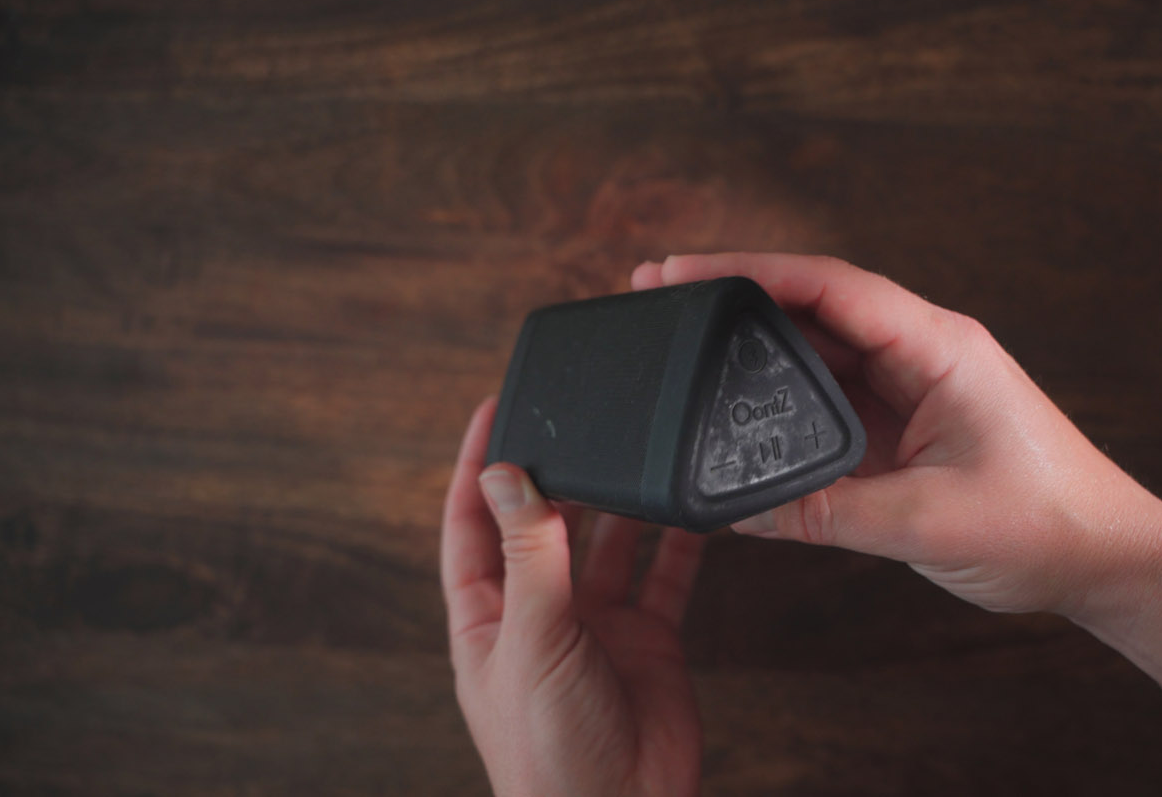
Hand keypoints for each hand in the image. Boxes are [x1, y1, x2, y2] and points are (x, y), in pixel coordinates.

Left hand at [441, 397, 706, 796]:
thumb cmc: (547, 753)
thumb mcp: (532, 642)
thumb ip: (529, 557)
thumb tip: (507, 476)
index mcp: (487, 618)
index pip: (471, 524)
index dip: (478, 466)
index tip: (494, 408)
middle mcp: (539, 614)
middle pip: (541, 526)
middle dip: (554, 475)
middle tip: (574, 416)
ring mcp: (595, 627)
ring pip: (606, 545)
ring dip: (618, 503)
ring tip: (633, 448)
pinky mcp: (647, 642)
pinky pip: (664, 578)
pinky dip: (678, 543)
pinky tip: (690, 506)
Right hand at [632, 253, 1161, 619]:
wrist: (1111, 562)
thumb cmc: (1048, 526)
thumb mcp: (923, 521)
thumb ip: (823, 513)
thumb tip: (736, 509)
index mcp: (941, 346)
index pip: (829, 287)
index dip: (749, 271)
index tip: (682, 271)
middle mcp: (924, 354)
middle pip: (814, 307)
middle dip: (736, 300)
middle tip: (662, 297)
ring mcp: (914, 388)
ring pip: (819, 352)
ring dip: (755, 350)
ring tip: (684, 349)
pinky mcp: (908, 426)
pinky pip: (832, 400)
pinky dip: (783, 400)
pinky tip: (739, 409)